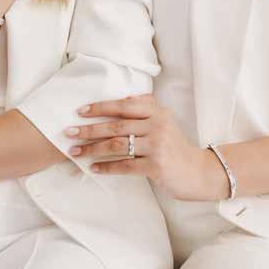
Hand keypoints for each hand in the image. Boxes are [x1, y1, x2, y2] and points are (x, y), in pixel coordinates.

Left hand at [64, 93, 226, 200]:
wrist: (199, 172)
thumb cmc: (176, 146)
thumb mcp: (165, 121)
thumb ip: (147, 107)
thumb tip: (126, 96)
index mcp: (157, 112)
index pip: (124, 106)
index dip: (101, 107)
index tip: (80, 111)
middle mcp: (157, 125)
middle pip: (116, 125)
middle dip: (89, 129)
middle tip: (69, 132)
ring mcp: (157, 146)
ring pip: (117, 145)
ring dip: (93, 148)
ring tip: (76, 151)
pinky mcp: (156, 166)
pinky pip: (125, 166)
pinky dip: (107, 167)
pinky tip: (94, 168)